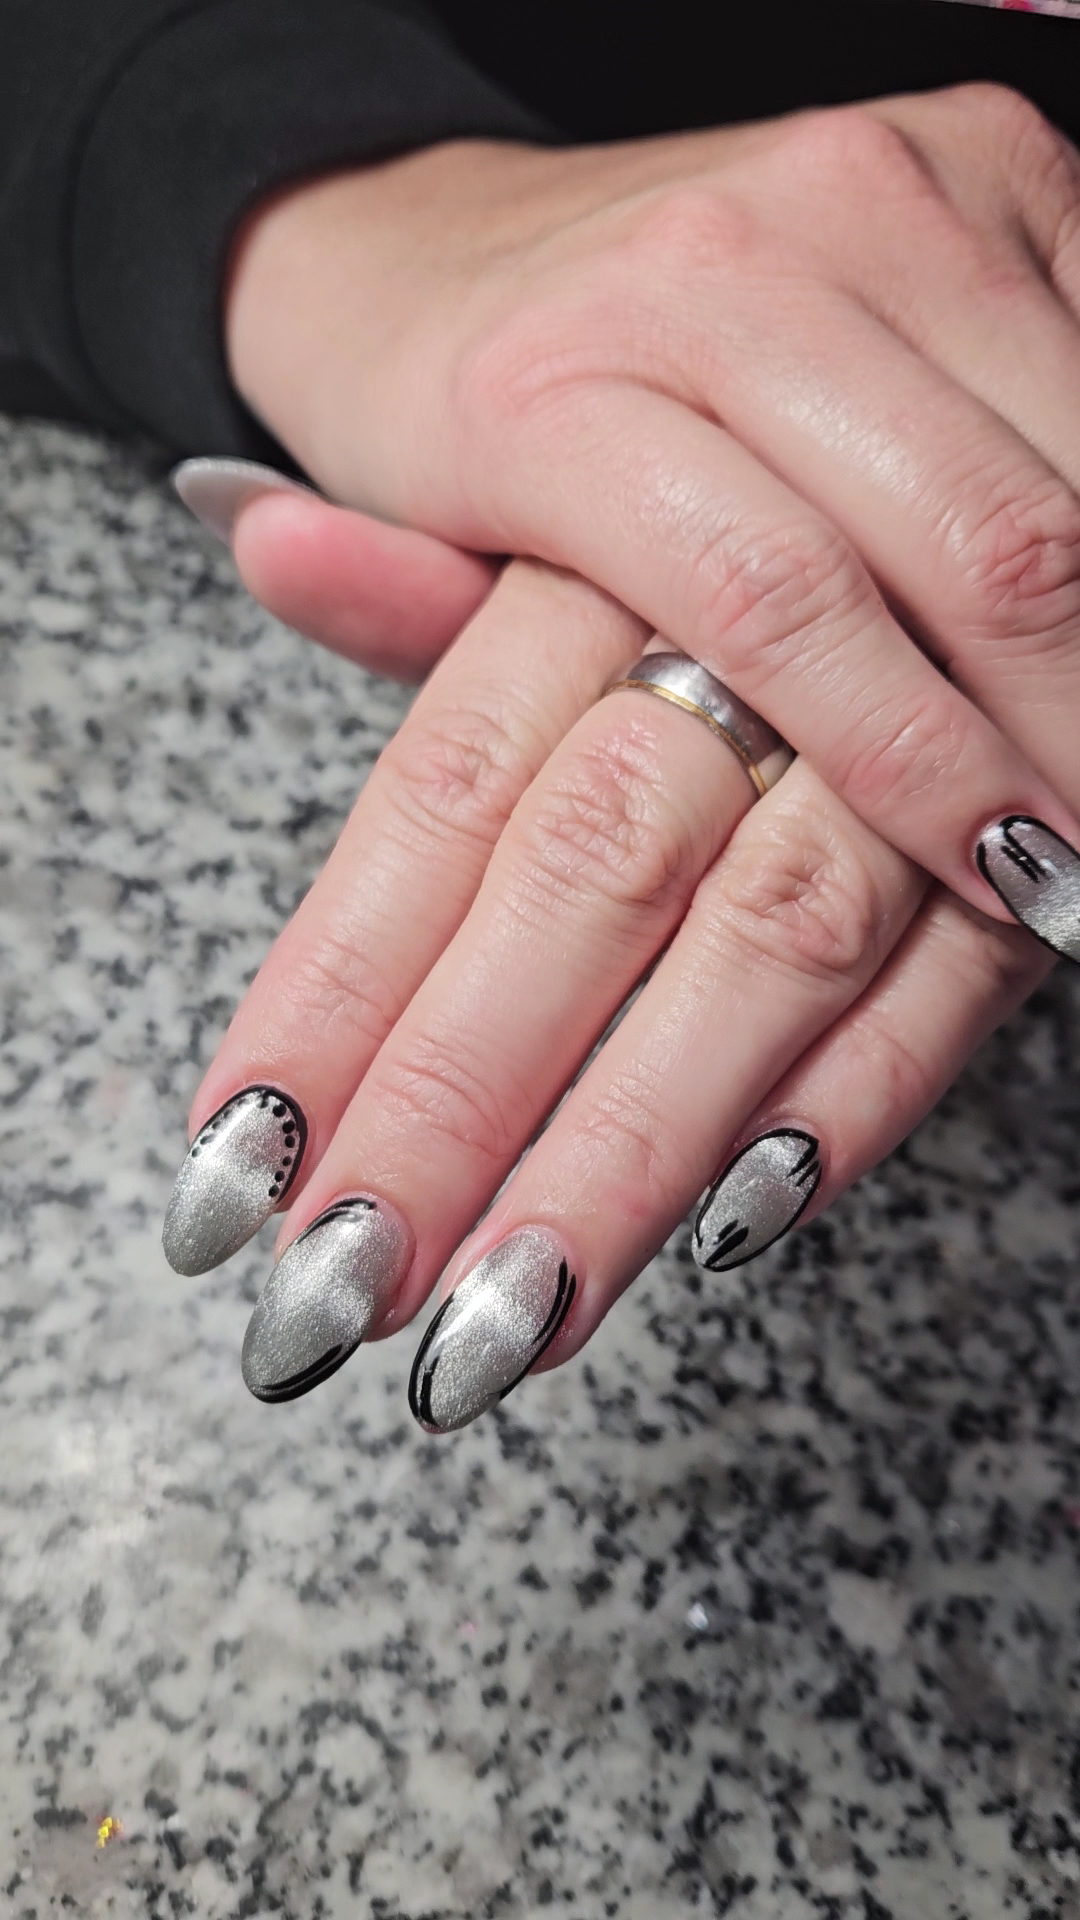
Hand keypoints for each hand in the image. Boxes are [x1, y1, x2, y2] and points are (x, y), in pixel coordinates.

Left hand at [161, 538, 1047, 1427]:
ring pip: (769, 935)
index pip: (444, 793)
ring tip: (516, 1309)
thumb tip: (254, 539)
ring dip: (639, 1134)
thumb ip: (432, 578)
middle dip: (460, 1096)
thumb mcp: (588, 507)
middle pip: (588, 873)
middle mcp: (750, 641)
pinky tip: (736, 1217)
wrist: (1004, 433)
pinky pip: (959, 961)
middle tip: (342, 1284)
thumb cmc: (751, 510)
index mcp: (612, 553)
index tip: (237, 1153)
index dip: (337, 982)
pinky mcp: (1041, 808)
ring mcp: (907, 733)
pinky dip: (859, 1087)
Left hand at [224, 84, 1079, 964]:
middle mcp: (734, 259)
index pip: (780, 595)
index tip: (1002, 880)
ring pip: (1064, 460)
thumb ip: (389, 595)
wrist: (481, 224)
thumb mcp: (411, 520)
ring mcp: (877, 190)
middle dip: (1066, 717)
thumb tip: (267, 551)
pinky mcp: (986, 159)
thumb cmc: (461, 402)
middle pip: (975, 534)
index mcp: (567, 371)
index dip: (916, 760)